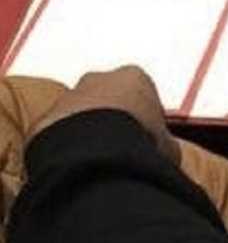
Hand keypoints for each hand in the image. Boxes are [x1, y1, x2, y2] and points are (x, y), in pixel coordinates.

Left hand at [28, 66, 179, 163]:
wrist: (95, 153)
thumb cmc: (137, 140)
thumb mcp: (167, 145)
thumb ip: (165, 143)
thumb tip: (165, 154)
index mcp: (134, 76)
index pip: (141, 92)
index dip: (144, 117)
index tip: (145, 138)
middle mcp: (99, 79)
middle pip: (107, 97)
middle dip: (111, 117)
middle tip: (120, 147)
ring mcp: (69, 97)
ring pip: (79, 114)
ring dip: (85, 132)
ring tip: (97, 161)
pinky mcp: (45, 119)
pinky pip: (56, 133)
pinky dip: (64, 147)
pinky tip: (77, 166)